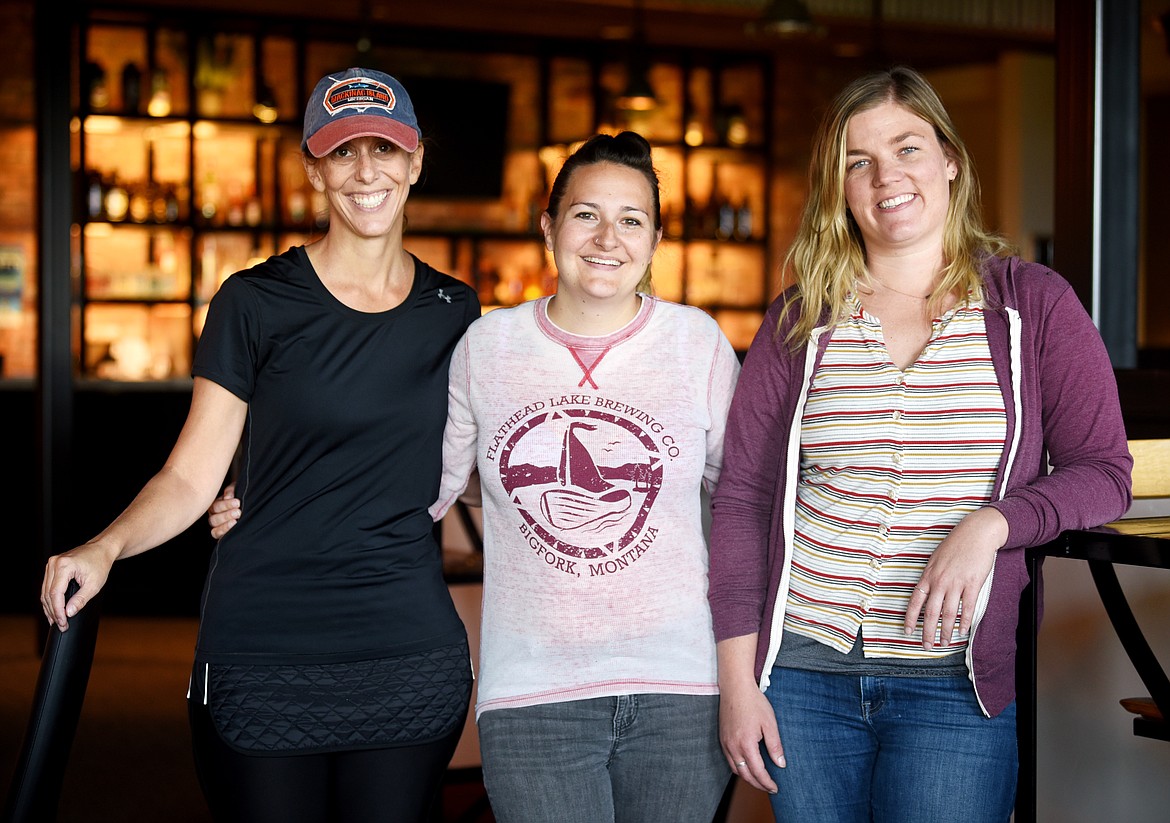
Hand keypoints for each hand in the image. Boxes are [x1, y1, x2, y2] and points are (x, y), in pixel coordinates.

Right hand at [41, 541, 117, 631]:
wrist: (102, 549)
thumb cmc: (100, 564)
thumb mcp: (94, 585)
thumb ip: (80, 600)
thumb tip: (68, 613)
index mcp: (64, 565)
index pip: (55, 594)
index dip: (58, 611)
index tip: (63, 623)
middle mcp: (54, 563)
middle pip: (48, 594)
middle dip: (54, 612)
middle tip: (61, 625)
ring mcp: (51, 564)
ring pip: (45, 591)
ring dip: (50, 608)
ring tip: (56, 621)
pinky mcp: (52, 567)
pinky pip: (48, 586)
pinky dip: (50, 599)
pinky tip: (53, 610)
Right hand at [208, 483, 240, 539]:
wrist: (246, 501)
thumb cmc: (239, 494)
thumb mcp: (235, 488)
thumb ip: (231, 491)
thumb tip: (228, 497)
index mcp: (215, 506)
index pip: (215, 507)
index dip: (225, 505)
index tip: (237, 502)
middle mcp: (214, 517)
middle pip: (214, 519)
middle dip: (226, 516)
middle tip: (238, 512)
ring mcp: (218, 527)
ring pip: (215, 530)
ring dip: (225, 526)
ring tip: (236, 521)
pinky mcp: (223, 535)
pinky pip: (220, 538)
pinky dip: (225, 535)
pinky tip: (234, 532)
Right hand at [720, 677, 783, 793]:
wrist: (735, 687)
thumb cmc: (753, 702)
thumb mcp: (770, 724)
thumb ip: (775, 746)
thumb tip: (781, 764)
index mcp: (746, 744)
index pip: (758, 772)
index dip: (767, 783)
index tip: (775, 788)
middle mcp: (733, 746)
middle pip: (745, 775)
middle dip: (758, 784)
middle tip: (769, 788)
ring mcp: (725, 743)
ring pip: (735, 769)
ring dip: (747, 778)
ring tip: (759, 780)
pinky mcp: (722, 738)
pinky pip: (730, 760)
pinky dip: (739, 768)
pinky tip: (747, 766)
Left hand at [904, 506, 1008, 647]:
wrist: (976, 533)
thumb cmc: (955, 545)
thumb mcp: (936, 559)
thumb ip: (931, 576)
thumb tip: (926, 592)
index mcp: (928, 575)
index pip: (916, 601)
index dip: (911, 618)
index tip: (908, 631)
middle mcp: (940, 581)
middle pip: (931, 613)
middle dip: (928, 632)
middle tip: (926, 646)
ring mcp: (956, 583)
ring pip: (948, 614)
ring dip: (946, 631)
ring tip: (945, 642)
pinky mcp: (973, 584)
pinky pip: (967, 607)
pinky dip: (964, 621)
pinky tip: (962, 631)